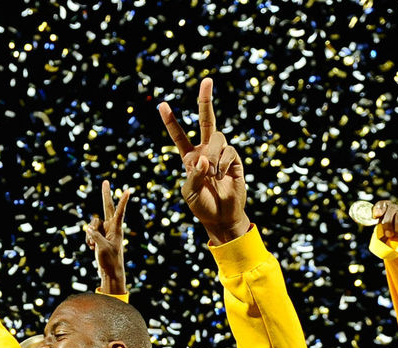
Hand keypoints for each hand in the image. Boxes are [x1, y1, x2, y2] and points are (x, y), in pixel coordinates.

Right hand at [86, 180, 128, 294]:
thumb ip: (95, 236)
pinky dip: (88, 238)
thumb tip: (88, 228)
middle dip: (105, 195)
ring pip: (92, 224)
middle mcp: (111, 227)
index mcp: (117, 229)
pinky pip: (89, 232)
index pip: (120, 212)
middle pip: (107, 207)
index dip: (123, 201)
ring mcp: (104, 230)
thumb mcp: (102, 248)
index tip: (129, 191)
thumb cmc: (110, 260)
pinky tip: (91, 247)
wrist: (110, 271)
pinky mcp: (98, 235)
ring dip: (89, 234)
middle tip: (105, 182)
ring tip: (92, 245)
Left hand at [159, 78, 249, 243]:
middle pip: (207, 120)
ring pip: (217, 139)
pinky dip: (223, 164)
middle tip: (207, 80)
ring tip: (213, 174)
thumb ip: (193, 175)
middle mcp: (205, 151)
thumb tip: (204, 158)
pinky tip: (221, 177)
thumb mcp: (190, 192)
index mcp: (190, 157)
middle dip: (205, 100)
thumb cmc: (202, 205)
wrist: (221, 217)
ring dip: (213, 156)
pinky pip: (229, 152)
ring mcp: (221, 154)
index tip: (162, 105)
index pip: (179, 136)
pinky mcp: (235, 160)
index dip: (171, 121)